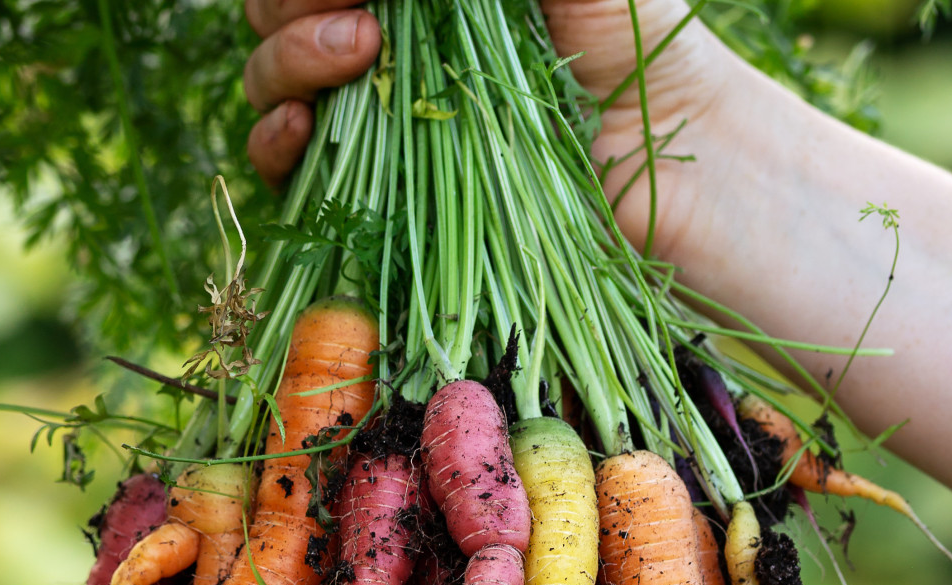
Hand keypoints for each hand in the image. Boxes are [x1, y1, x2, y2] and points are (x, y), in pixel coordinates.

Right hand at [243, 0, 748, 244]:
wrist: (679, 165)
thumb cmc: (642, 46)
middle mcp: (387, 48)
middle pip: (280, 15)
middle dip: (292, 6)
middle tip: (357, 15)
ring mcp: (379, 122)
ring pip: (272, 82)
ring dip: (286, 60)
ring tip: (355, 50)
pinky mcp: (381, 199)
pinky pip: (290, 170)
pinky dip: (274, 140)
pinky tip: (300, 127)